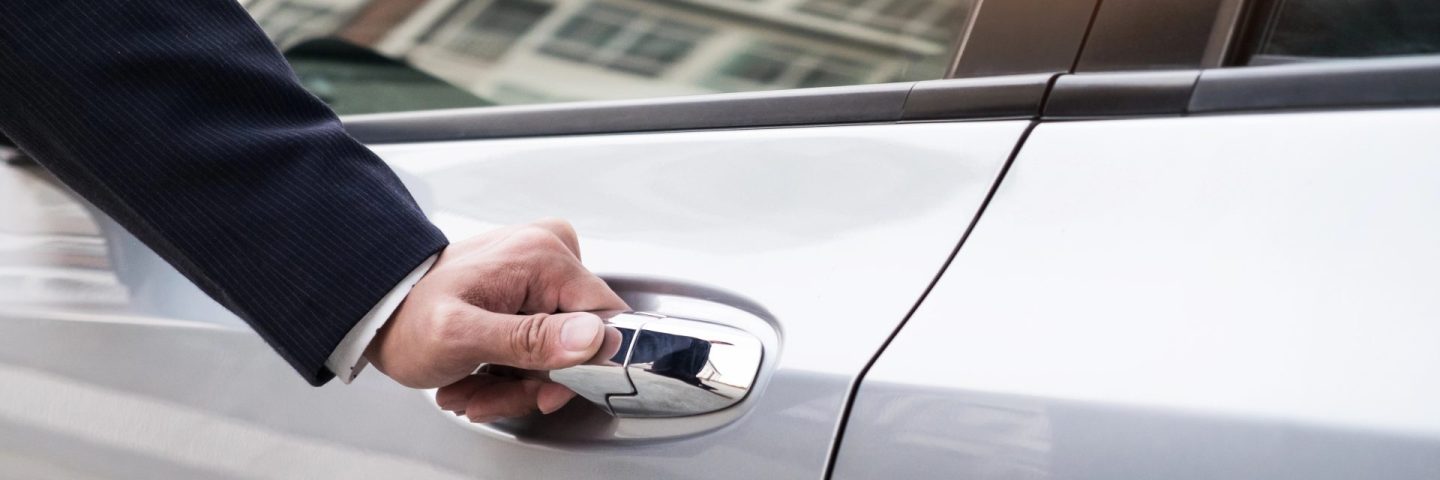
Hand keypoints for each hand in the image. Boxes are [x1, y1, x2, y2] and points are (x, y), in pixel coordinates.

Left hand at [366, 218, 626, 421]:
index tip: (541, 390)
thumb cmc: (405, 317)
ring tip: (471, 389)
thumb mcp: (462, 336)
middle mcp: (548, 254)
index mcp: (543, 256)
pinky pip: (540, 342)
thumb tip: (591, 338)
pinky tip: (474, 378)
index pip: (606, 320)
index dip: (579, 367)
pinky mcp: (529, 288)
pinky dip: (508, 370)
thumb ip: (529, 340)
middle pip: (578, 340)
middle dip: (533, 380)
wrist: (374, 310)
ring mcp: (539, 271)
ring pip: (558, 350)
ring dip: (514, 383)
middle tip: (488, 395)